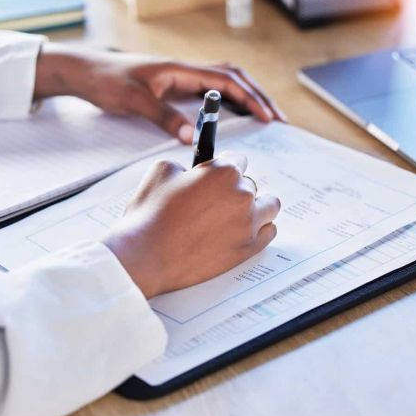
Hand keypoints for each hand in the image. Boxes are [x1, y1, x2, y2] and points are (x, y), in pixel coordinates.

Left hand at [34, 44, 286, 143]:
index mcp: (181, 69)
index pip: (226, 80)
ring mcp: (181, 77)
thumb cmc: (106, 80)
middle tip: (277, 118)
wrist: (85, 72)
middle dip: (258, 96)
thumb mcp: (134, 100)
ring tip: (265, 117)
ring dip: (246, 97)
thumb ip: (164, 117)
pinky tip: (234, 116)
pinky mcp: (174, 87)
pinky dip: (228, 102)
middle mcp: (186, 71)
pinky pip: (210, 92)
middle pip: (234, 77)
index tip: (267, 116)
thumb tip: (193, 137)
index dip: (250, 98)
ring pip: (225, 82)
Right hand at [102, 152, 280, 297]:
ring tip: (235, 214)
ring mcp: (248, 224)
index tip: (216, 176)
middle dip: (234, 189)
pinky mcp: (247, 249)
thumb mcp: (162, 170)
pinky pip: (269, 232)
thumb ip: (186, 165)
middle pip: (251, 184)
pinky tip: (243, 230)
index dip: (223, 167)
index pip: (237, 160)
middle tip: (215, 201)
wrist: (146, 255)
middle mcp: (242, 196)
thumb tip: (193, 172)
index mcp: (224, 172)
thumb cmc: (151, 213)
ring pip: (268, 206)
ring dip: (256, 206)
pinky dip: (259, 229)